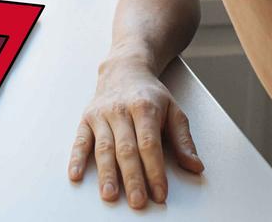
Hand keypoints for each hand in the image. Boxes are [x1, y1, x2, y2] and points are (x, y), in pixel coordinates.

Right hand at [68, 56, 204, 207]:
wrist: (124, 69)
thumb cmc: (149, 94)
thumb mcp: (173, 110)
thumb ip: (183, 140)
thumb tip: (195, 165)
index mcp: (145, 108)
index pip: (150, 144)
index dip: (154, 170)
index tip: (159, 192)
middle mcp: (121, 110)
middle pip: (126, 149)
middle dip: (132, 178)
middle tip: (137, 201)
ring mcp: (102, 114)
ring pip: (104, 148)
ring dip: (106, 173)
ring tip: (110, 195)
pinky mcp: (86, 118)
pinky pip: (80, 140)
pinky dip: (76, 158)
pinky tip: (76, 175)